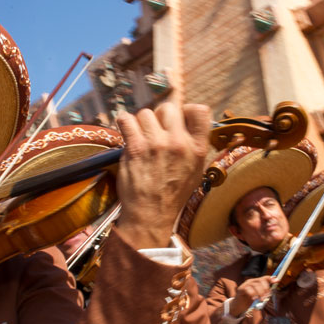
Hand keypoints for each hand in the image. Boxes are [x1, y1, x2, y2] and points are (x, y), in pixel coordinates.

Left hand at [115, 102, 210, 248]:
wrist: (150, 215)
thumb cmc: (172, 194)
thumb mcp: (195, 171)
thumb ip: (194, 145)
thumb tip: (185, 121)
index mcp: (198, 149)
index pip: (200, 110)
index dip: (186, 110)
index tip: (178, 119)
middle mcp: (179, 143)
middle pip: (168, 108)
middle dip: (159, 117)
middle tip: (154, 132)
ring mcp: (157, 144)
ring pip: (145, 113)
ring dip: (140, 124)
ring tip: (140, 138)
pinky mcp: (136, 147)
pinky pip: (127, 120)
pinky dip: (124, 123)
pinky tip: (127, 133)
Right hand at [230, 276, 274, 315]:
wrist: (239, 305)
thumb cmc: (249, 300)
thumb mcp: (259, 296)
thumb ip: (265, 292)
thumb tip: (272, 290)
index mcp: (256, 282)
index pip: (264, 278)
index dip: (271, 279)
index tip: (277, 281)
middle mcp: (251, 281)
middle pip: (261, 281)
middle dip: (266, 288)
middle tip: (267, 296)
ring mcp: (245, 284)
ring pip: (255, 285)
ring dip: (260, 292)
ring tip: (261, 299)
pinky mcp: (241, 289)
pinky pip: (248, 289)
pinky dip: (252, 294)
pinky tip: (254, 299)